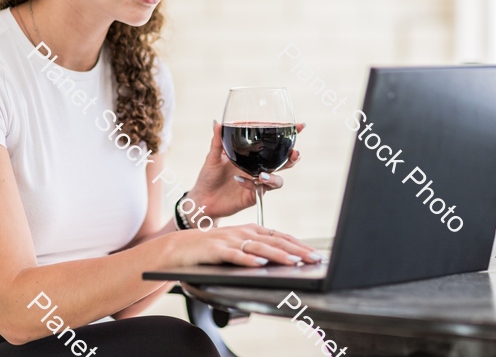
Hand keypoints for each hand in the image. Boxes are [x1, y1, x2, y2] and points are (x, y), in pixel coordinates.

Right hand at [168, 223, 322, 267]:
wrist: (179, 247)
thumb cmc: (211, 249)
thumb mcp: (238, 246)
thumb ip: (257, 251)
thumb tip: (282, 262)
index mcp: (251, 230)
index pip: (281, 237)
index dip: (300, 245)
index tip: (316, 255)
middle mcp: (243, 232)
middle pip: (274, 241)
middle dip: (297, 250)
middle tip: (314, 259)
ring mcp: (229, 240)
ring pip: (258, 247)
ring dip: (277, 255)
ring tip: (293, 262)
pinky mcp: (215, 250)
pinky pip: (234, 255)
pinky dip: (247, 260)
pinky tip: (258, 265)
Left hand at [186, 122, 304, 220]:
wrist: (203, 198)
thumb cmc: (209, 176)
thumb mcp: (213, 156)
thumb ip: (217, 140)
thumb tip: (218, 123)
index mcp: (253, 154)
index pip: (274, 143)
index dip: (289, 135)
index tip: (300, 126)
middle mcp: (259, 167)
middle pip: (284, 162)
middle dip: (293, 157)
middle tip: (295, 153)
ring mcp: (258, 182)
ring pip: (277, 180)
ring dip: (273, 177)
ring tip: (261, 175)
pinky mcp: (253, 196)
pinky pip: (260, 191)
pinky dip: (251, 185)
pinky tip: (239, 180)